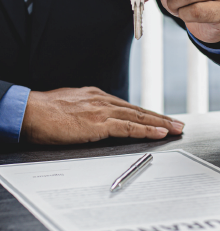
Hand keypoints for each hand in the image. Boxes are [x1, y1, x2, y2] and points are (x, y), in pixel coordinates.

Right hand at [21, 87, 183, 144]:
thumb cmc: (47, 111)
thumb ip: (90, 111)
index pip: (130, 107)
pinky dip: (146, 130)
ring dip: (160, 124)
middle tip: (178, 124)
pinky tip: (159, 133)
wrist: (30, 111)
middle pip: (140, 111)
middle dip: (161, 118)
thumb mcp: (74, 106)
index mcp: (99, 97)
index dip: (148, 115)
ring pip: (139, 117)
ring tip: (176, 129)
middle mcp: (105, 101)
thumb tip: (98, 118)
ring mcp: (103, 111)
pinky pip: (129, 127)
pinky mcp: (99, 123)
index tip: (161, 119)